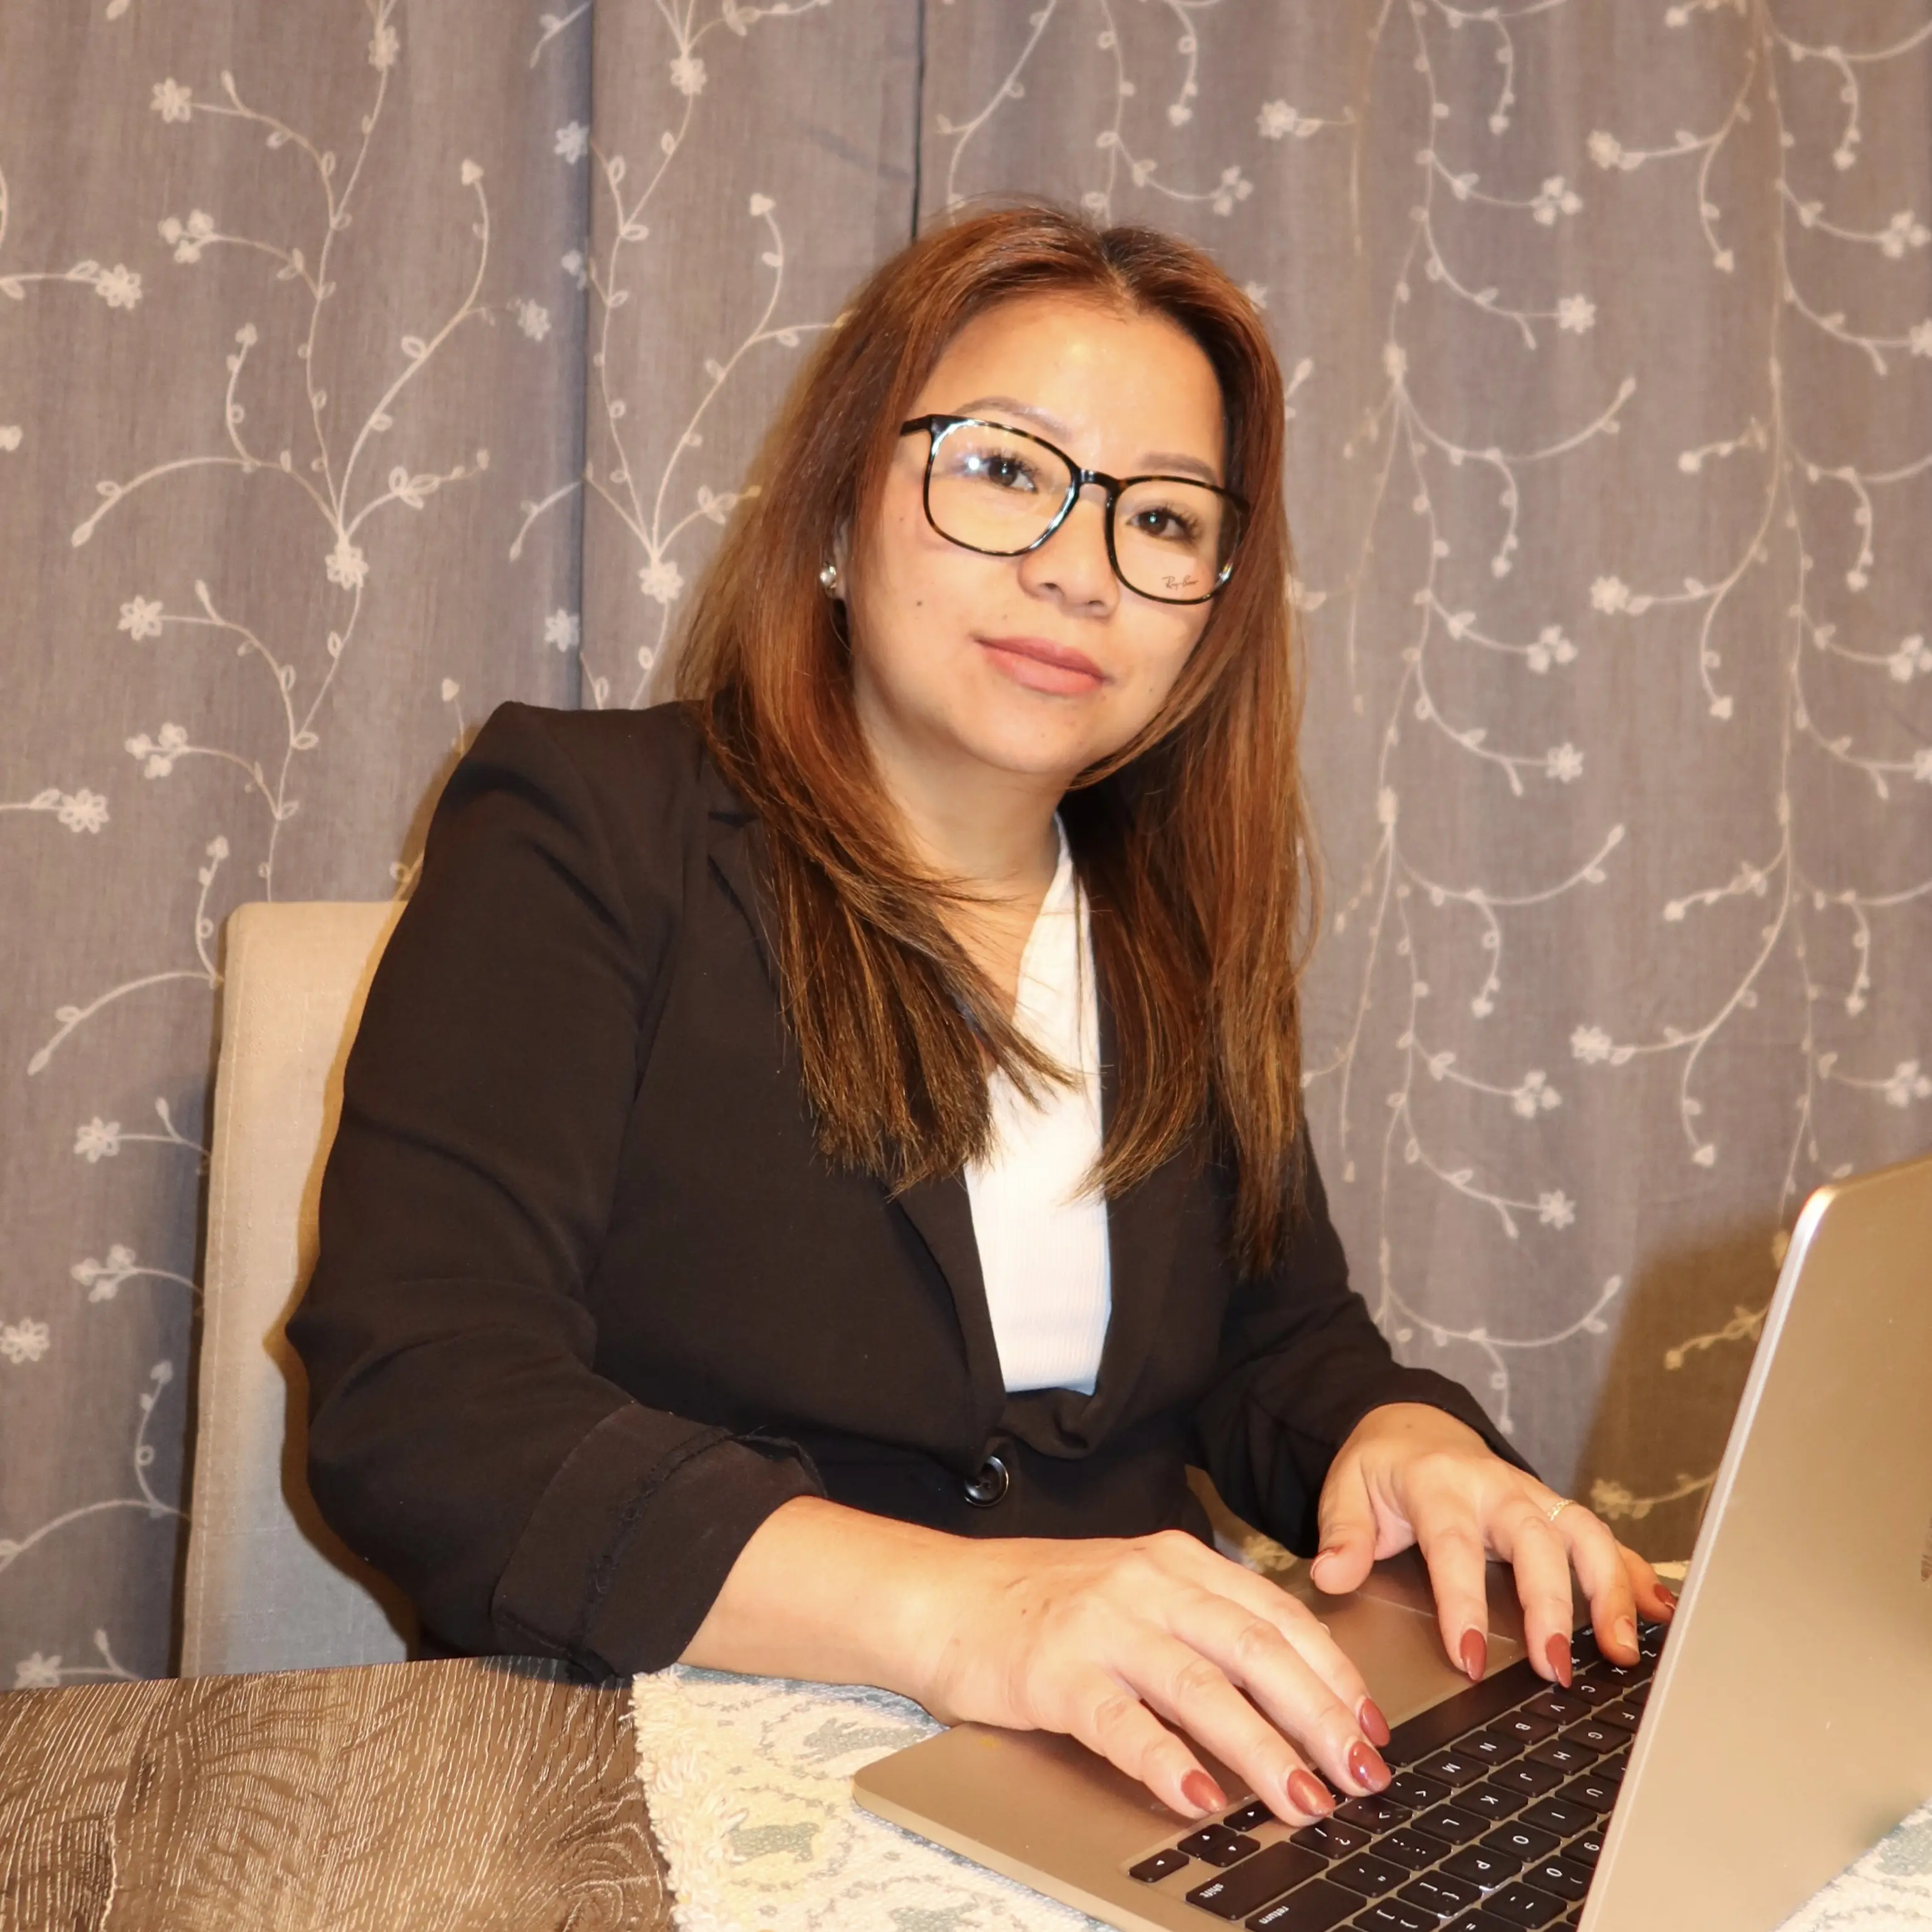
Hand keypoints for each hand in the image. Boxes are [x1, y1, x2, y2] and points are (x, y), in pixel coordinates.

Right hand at [912, 1526, 1394, 1825]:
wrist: (941, 1596)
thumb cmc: (1041, 1606)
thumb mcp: (1133, 1594)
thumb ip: (1199, 1628)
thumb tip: (1288, 1698)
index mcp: (1176, 1562)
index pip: (1277, 1615)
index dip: (1334, 1673)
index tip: (1375, 1726)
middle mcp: (1147, 1584)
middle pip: (1257, 1650)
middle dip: (1320, 1716)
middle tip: (1362, 1774)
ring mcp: (1102, 1624)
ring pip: (1203, 1687)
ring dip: (1262, 1749)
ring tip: (1303, 1800)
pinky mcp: (1055, 1672)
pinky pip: (1123, 1722)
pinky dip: (1167, 1762)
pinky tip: (1200, 1800)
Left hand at [1307, 1403, 1677, 1686]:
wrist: (1412, 1426)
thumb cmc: (1381, 1468)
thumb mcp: (1345, 1490)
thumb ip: (1341, 1535)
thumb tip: (1330, 1577)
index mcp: (1439, 1485)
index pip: (1455, 1547)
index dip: (1464, 1605)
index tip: (1470, 1659)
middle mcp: (1496, 1487)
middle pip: (1536, 1540)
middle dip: (1552, 1605)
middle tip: (1557, 1669)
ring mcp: (1534, 1497)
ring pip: (1585, 1535)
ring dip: (1611, 1592)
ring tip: (1624, 1652)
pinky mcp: (1556, 1512)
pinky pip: (1605, 1540)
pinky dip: (1636, 1574)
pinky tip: (1662, 1613)